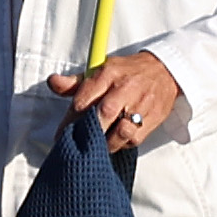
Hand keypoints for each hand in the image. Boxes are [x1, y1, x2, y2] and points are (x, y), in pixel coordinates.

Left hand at [45, 50, 181, 145]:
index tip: (62, 133)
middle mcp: (125, 89)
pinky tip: (113, 142)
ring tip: (95, 146)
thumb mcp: (100, 70)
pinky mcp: (153, 119)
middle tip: (77, 143)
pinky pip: (134, 140)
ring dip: (105, 143)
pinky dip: (121, 145)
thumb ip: (75, 82)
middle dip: (88, 131)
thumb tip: (52, 82)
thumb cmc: (126, 73)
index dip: (71, 119)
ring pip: (120, 132)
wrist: (164, 71)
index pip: (84, 99)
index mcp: (108, 74)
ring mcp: (141, 105)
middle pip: (103, 115)